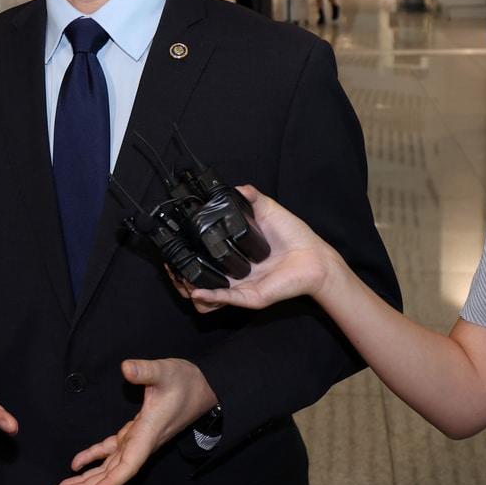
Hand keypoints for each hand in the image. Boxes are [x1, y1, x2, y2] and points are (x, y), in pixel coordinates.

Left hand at [55, 358, 217, 484]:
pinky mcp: (135, 433)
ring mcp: (138, 440)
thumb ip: (146, 371)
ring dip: (88, 478)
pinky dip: (94, 457)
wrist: (204, 388)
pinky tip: (76, 464)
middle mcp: (142, 442)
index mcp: (148, 432)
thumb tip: (125, 368)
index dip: (111, 483)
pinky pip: (112, 451)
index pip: (129, 464)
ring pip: (110, 465)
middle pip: (113, 472)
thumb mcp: (166, 372)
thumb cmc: (186, 382)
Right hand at [182, 186, 339, 312]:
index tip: (172, 246)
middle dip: (182, 276)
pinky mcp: (250, 296)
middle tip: (170, 265)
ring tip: (179, 278)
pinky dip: (212, 295)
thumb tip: (235, 186)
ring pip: (210, 294)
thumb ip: (251, 198)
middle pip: (202, 279)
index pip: (206, 258)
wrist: (315, 258)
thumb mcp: (269, 211)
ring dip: (193, 288)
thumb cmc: (295, 237)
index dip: (188, 255)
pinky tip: (197, 290)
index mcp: (236, 255)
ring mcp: (241, 286)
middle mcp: (235, 273)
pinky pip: (227, 298)